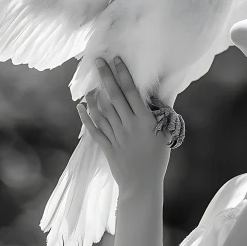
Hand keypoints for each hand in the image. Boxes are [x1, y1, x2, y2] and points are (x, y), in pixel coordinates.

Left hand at [77, 56, 169, 196]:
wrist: (142, 185)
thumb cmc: (158, 159)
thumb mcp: (165, 133)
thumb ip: (162, 114)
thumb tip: (160, 94)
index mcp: (144, 120)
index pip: (131, 92)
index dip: (123, 74)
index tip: (117, 60)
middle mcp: (127, 125)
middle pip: (114, 96)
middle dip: (106, 76)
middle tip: (98, 60)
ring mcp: (115, 136)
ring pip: (101, 110)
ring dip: (95, 95)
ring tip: (90, 83)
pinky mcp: (106, 146)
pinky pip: (93, 129)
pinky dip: (86, 117)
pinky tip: (81, 106)